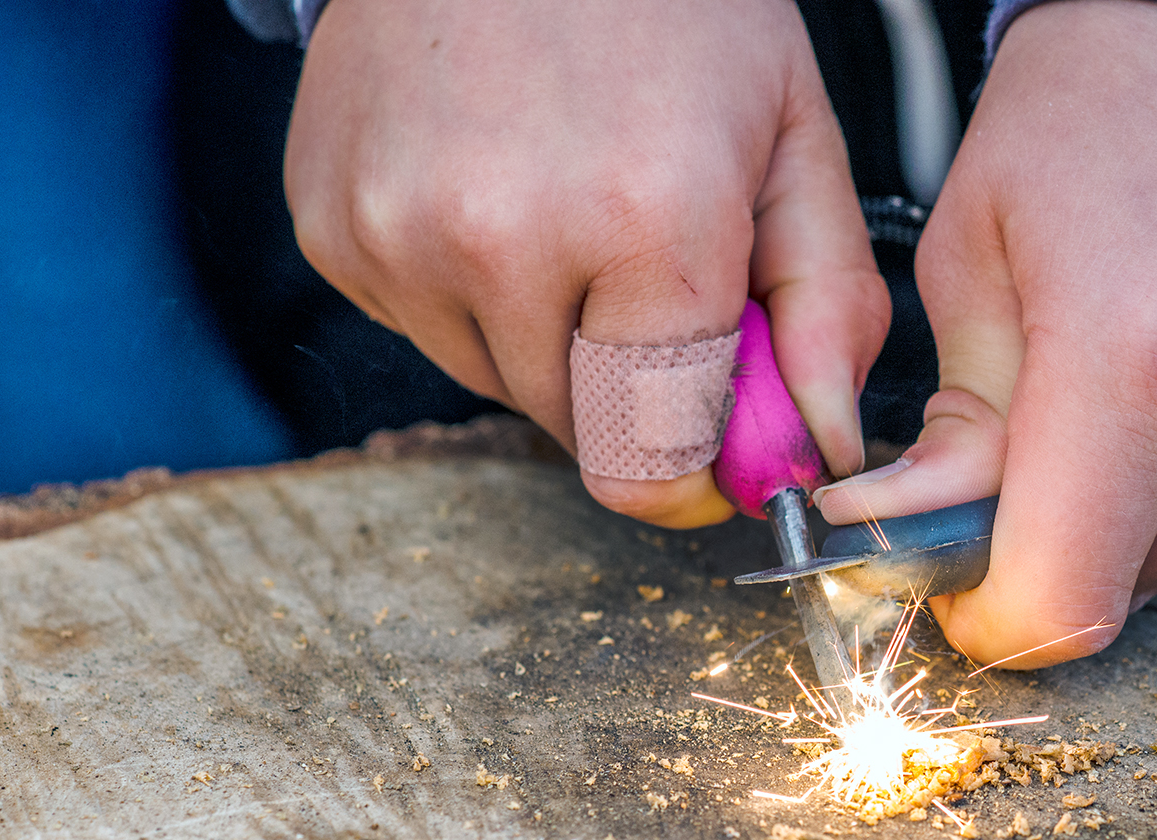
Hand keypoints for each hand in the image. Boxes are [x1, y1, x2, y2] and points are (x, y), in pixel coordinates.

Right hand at [286, 0, 889, 526]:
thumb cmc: (669, 6)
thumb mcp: (793, 138)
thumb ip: (826, 308)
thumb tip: (815, 452)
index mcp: (644, 223)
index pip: (649, 464)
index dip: (690, 474)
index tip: (710, 443)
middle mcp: (502, 240)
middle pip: (576, 434)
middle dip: (629, 391)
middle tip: (651, 281)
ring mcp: (396, 234)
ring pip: (497, 383)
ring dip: (548, 340)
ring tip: (569, 209)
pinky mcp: (330, 226)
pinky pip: (423, 326)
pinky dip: (468, 292)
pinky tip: (496, 187)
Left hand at [814, 0, 1156, 662]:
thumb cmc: (1087, 116)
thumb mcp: (971, 256)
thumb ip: (948, 432)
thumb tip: (903, 540)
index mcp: (1129, 344)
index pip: (1069, 596)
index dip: (1003, 628)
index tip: (968, 601)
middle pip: (1134, 582)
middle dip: (1060, 558)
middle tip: (1018, 484)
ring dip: (1135, 515)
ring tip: (1111, 399)